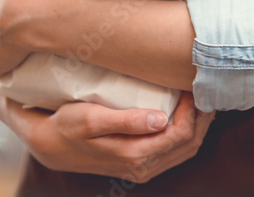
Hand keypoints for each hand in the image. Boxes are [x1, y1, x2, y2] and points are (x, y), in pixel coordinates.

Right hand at [6, 92, 215, 182]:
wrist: (49, 145)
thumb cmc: (68, 126)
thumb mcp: (91, 119)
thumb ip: (126, 121)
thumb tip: (160, 118)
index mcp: (135, 156)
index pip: (181, 134)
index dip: (193, 109)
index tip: (192, 84)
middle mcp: (143, 167)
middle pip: (190, 142)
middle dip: (202, 116)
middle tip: (203, 87)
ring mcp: (144, 168)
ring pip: (186, 149)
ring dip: (198, 124)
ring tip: (200, 97)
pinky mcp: (141, 164)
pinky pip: (175, 151)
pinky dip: (187, 132)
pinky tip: (187, 113)